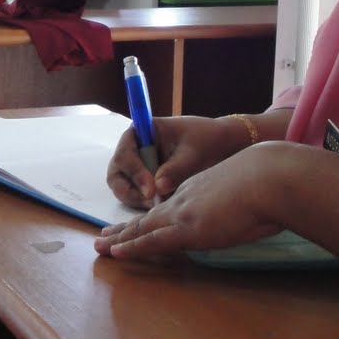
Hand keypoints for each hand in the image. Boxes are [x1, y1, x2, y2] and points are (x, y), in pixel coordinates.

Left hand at [97, 141, 293, 258]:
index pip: (169, 205)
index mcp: (201, 189)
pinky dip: (132, 248)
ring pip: (142, 228)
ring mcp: (184, 214)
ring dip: (120, 239)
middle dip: (125, 228)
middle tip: (105, 236)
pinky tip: (115, 254)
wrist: (269, 177)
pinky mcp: (186, 229)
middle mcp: (186, 199)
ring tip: (99, 247)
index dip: (152, 216)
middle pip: (148, 216)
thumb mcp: (252, 192)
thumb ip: (244, 204)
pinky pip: (152, 241)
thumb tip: (256, 215)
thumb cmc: (272, 183)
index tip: (139, 224)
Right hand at [107, 115, 244, 208]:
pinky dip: (145, 203)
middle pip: (117, 174)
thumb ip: (175, 169)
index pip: (125, 153)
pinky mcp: (145, 182)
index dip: (134, 172)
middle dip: (130, 191)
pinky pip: (136, 196)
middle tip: (151, 201)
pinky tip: (164, 206)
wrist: (221, 146)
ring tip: (160, 205)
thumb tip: (158, 188)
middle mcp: (134, 149)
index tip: (151, 189)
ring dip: (137, 199)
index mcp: (141, 132)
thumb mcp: (193, 153)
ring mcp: (138, 167)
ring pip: (124, 188)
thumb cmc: (206, 140)